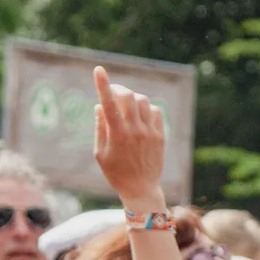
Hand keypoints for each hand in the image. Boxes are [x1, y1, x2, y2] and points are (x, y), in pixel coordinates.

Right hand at [93, 66, 166, 211]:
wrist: (141, 190)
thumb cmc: (116, 173)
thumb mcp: (100, 153)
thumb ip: (100, 128)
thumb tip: (99, 106)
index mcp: (118, 135)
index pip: (109, 104)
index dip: (103, 85)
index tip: (98, 70)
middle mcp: (136, 131)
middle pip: (128, 96)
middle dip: (118, 90)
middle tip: (113, 94)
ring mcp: (150, 133)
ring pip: (143, 101)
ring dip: (132, 98)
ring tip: (126, 107)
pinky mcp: (160, 136)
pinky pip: (156, 111)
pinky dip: (147, 108)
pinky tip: (140, 115)